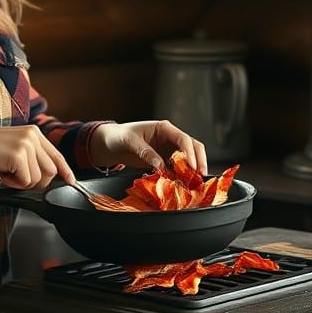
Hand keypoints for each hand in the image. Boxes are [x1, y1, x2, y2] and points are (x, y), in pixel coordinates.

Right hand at [0, 125, 75, 188]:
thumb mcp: (14, 146)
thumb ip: (32, 155)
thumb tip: (49, 174)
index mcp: (34, 132)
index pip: (56, 154)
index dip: (65, 170)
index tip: (71, 181)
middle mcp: (33, 135)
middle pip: (51, 170)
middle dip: (37, 182)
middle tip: (16, 178)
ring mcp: (26, 144)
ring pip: (39, 178)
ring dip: (22, 183)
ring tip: (6, 173)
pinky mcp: (18, 155)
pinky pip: (26, 181)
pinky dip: (13, 184)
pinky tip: (1, 174)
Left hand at [90, 120, 207, 175]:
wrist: (110, 143)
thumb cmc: (119, 136)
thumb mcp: (131, 142)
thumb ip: (147, 153)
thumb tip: (161, 166)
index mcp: (164, 128)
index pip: (183, 139)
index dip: (190, 152)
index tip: (192, 166)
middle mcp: (170, 138)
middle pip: (192, 147)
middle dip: (199, 160)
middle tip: (201, 175)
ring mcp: (168, 150)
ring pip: (187, 159)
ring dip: (192, 170)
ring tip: (194, 183)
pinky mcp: (164, 161)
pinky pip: (176, 169)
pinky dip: (181, 176)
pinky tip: (181, 184)